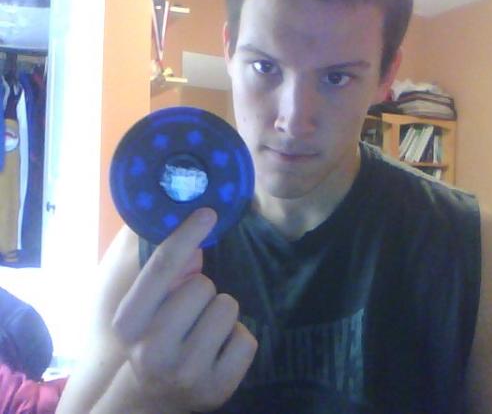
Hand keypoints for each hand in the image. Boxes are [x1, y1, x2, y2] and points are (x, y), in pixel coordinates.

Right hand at [110, 208, 257, 412]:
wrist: (151, 401)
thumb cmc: (151, 341)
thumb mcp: (143, 309)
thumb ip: (166, 271)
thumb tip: (199, 226)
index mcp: (128, 322)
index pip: (161, 267)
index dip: (186, 235)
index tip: (208, 213)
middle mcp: (152, 349)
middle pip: (203, 285)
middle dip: (202, 292)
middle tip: (189, 313)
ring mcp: (186, 372)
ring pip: (228, 307)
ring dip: (221, 315)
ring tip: (203, 333)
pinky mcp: (218, 388)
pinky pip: (247, 338)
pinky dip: (237, 340)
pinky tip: (217, 352)